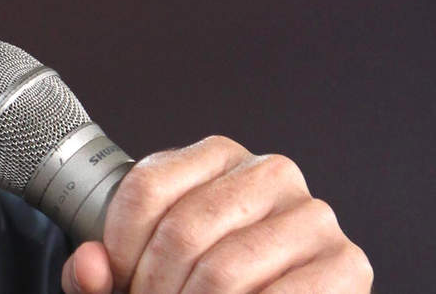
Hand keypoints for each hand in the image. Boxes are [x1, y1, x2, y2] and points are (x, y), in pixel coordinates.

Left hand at [61, 136, 371, 293]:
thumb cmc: (201, 281)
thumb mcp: (141, 269)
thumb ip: (100, 271)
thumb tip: (89, 266)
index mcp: (218, 155)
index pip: (145, 190)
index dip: (120, 250)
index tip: (120, 280)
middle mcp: (271, 172)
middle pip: (183, 231)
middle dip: (155, 287)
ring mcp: (313, 216)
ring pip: (223, 267)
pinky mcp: (346, 263)